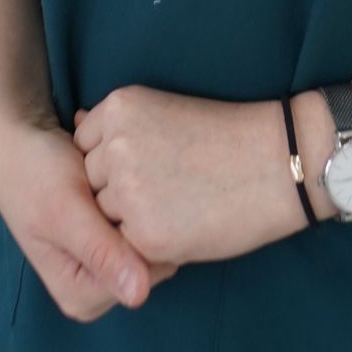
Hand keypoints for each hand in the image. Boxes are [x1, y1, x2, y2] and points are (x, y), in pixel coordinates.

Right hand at [0, 114, 179, 323]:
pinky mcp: (108, 235)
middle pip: (148, 259)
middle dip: (145, 218)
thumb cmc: (33, 171)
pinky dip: (136, 194)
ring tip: (119, 171)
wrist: (19, 136)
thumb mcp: (65, 211)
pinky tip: (119, 170)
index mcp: (80, 295)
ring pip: (147, 235)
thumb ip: (99, 252)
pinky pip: (140, 219)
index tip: (142, 194)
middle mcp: (93, 286)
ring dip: (141, 202)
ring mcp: (102, 261)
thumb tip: (138, 296)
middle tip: (126, 178)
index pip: (143, 278)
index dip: (149, 237)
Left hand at [73, 85, 299, 266]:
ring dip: (130, 218)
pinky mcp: (144, 233)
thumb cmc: (224, 136)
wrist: (275, 162)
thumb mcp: (162, 111)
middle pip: (89, 182)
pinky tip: (182, 223)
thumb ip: (117, 125)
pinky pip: (126, 245)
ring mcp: (126, 190)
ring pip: (105, 216)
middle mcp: (115, 144)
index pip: (84, 146)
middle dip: (117, 192)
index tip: (149, 163)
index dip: (112, 163)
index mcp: (120, 106)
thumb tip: (76, 124)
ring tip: (176, 203)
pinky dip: (148, 242)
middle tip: (167, 186)